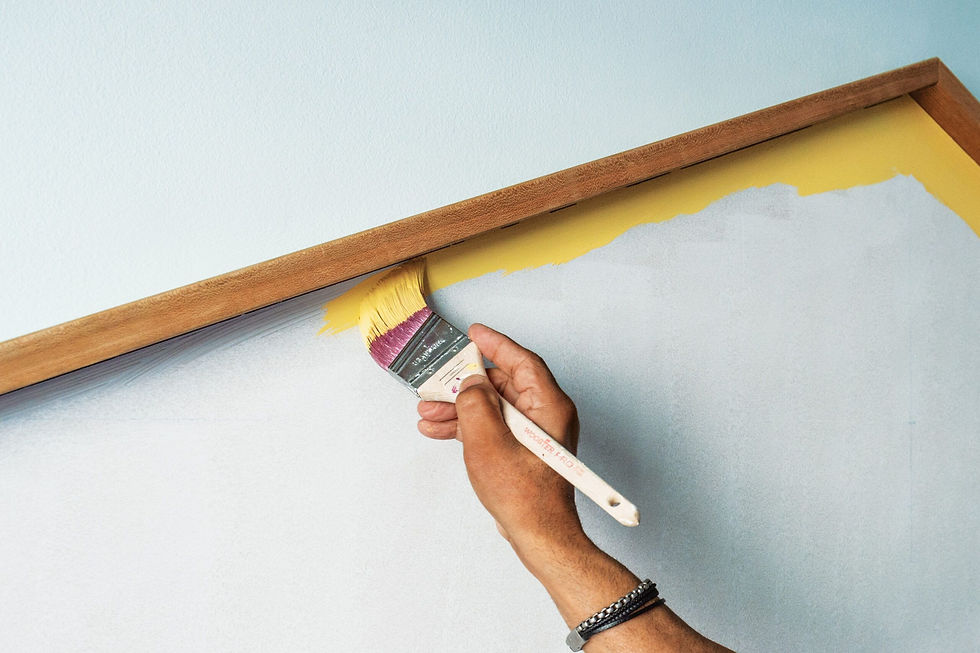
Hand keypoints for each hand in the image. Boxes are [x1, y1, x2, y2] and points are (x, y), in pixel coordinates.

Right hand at [417, 323, 586, 556]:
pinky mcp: (523, 451)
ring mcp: (534, 434)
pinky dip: (468, 427)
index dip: (496, 345)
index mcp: (549, 406)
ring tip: (428, 412)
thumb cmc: (524, 496)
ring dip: (459, 408)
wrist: (537, 535)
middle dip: (465, 385)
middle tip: (438, 381)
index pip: (521, 362)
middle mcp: (546, 416)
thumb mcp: (488, 443)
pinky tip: (439, 429)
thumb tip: (471, 384)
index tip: (475, 333)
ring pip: (492, 408)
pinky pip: (493, 427)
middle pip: (502, 385)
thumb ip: (475, 405)